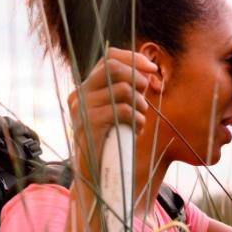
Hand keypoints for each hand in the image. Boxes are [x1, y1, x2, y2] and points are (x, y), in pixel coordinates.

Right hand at [67, 47, 161, 169]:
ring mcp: (81, 107)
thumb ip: (128, 91)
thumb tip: (148, 72)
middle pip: (113, 68)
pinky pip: (122, 110)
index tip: (152, 69)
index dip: (132, 58)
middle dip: (138, 78)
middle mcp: (79, 93)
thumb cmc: (111, 141)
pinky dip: (137, 120)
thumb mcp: (118, 112)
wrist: (94, 173)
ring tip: (141, 119)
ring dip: (141, 104)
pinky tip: (137, 131)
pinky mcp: (88, 123)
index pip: (108, 58)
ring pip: (121, 89)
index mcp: (86, 88)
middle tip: (147, 95)